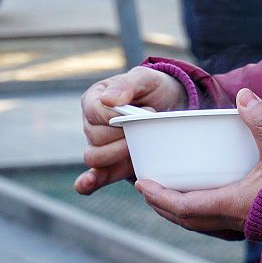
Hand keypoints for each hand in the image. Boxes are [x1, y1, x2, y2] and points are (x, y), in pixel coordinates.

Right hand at [74, 66, 187, 194]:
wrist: (172, 106)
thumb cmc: (154, 89)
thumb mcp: (146, 78)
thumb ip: (127, 84)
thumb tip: (107, 100)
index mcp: (94, 100)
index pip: (95, 113)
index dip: (119, 115)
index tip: (146, 109)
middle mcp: (91, 124)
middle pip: (95, 138)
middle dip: (124, 135)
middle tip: (148, 126)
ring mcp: (99, 146)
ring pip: (95, 157)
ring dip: (119, 154)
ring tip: (141, 144)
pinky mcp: (111, 165)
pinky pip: (93, 177)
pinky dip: (89, 182)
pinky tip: (89, 184)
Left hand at [135, 88, 261, 233]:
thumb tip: (244, 95)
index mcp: (229, 204)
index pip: (182, 205)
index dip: (158, 195)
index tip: (141, 182)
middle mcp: (229, 220)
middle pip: (184, 217)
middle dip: (162, 203)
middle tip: (147, 187)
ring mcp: (240, 225)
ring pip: (198, 222)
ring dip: (179, 209)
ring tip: (168, 192)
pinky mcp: (250, 224)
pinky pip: (213, 222)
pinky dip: (198, 212)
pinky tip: (204, 198)